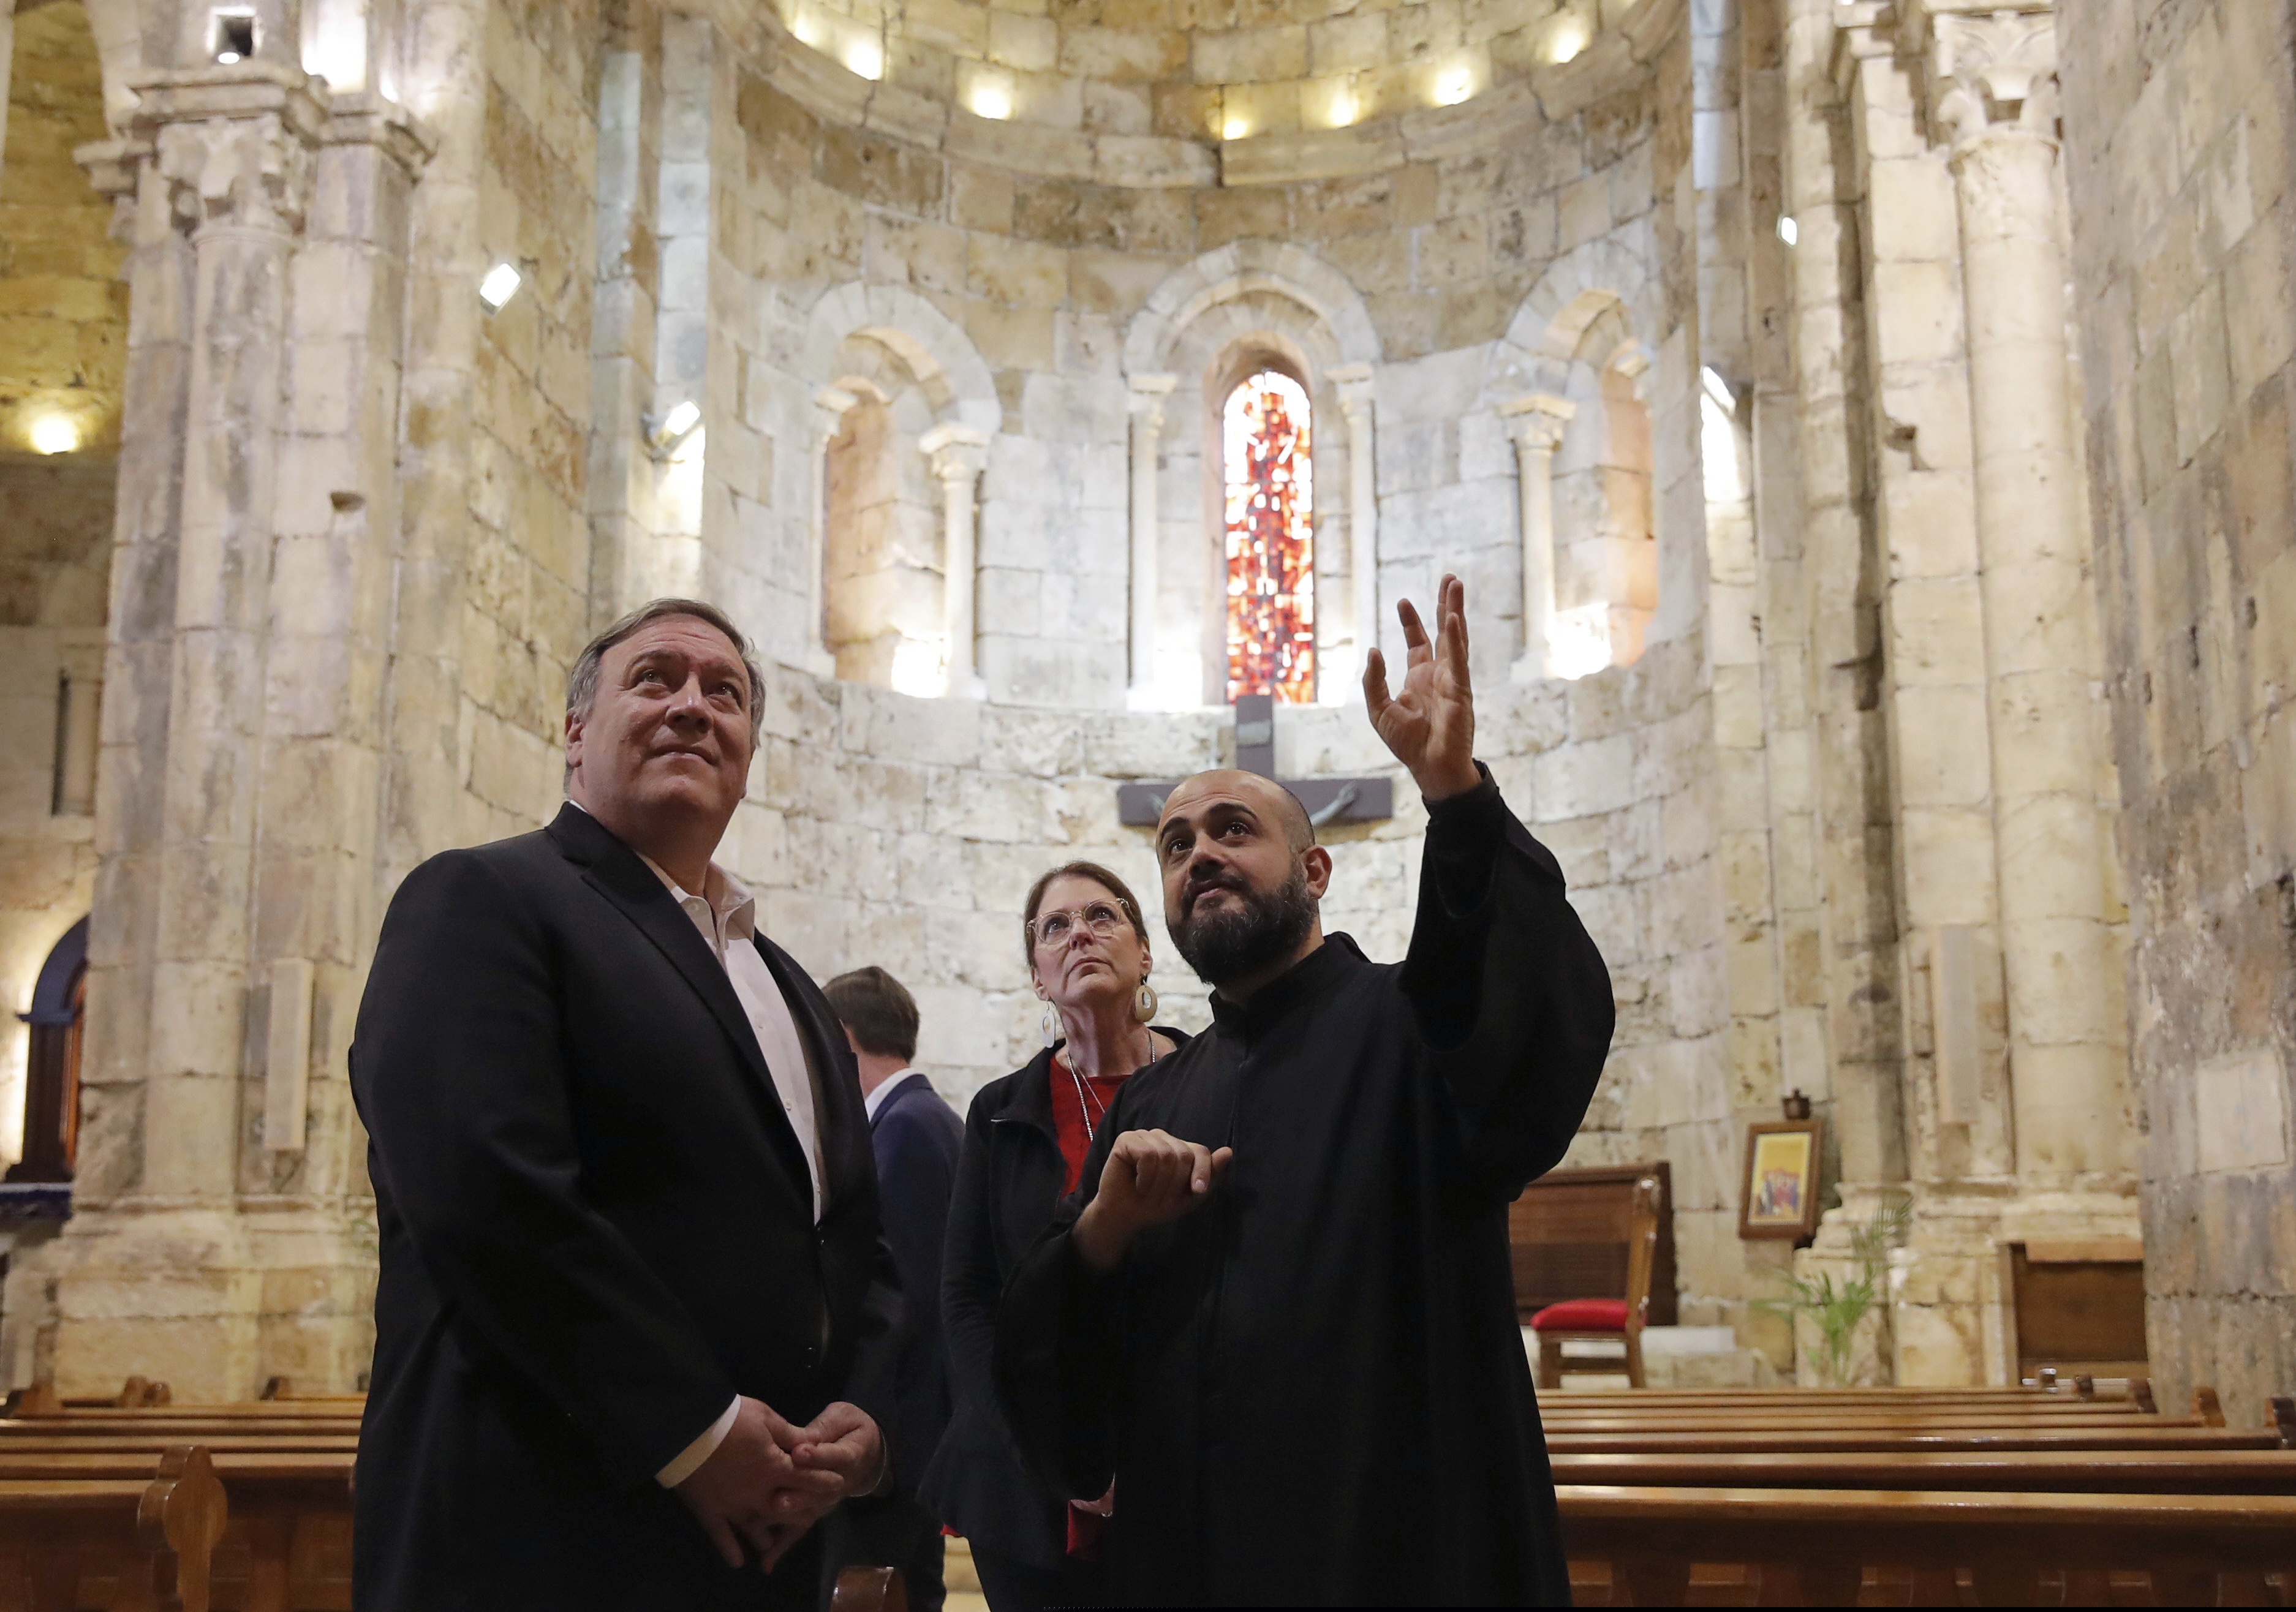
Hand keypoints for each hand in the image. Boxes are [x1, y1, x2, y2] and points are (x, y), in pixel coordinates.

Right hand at [675, 1396, 840, 1571]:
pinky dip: (728, 1549)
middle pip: (785, 1509)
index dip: (824, 1482)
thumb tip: (816, 1441)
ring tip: (770, 1543)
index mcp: (774, 1467)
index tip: (837, 1487)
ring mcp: (733, 1505)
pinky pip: (720, 1535)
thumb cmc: (730, 1418)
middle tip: (809, 1517)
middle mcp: (757, 1493)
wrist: (688, 1427)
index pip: (807, 1479)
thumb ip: (791, 1434)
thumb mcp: (766, 1418)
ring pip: (754, 1527)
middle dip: (800, 1513)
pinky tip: (737, 1562)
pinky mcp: (709, 1511)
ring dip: (764, 1536)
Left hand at [783, 1401, 885, 1522]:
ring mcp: (835, 1495)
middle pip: (825, 1486)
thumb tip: (802, 1439)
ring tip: (776, 1503)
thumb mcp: (842, 1418)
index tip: (797, 1452)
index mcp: (854, 1453)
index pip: (838, 1456)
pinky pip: (811, 1514)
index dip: (818, 1456)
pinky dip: (795, 1519)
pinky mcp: (824, 1505)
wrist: (867, 1451)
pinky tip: (776, 1516)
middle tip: (781, 1484)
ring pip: (817, 1503)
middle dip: (803, 1487)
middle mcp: (846, 1479)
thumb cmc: (849, 1427)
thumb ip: (824, 1428)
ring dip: (796, 1504)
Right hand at [1073, 1128, 1232, 1271]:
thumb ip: (1210, 1175)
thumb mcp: (1189, 1197)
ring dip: (1158, 1184)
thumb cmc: (1156, 1206)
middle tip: (1161, 1199)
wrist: (1125, 1218)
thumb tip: (1228, 1151)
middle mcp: (1164, 1138)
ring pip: (1166, 1155)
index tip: (1197, 1191)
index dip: (1202, 1172)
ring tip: (1147, 1192)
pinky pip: (1147, 1155)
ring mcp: (1145, 1136)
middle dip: (1175, 1184)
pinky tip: (1137, 1184)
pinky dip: (1145, 1177)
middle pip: (1184, 1155)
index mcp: (1180, 1148)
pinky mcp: (1127, 1139)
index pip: (1201, 1151)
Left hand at [1364, 573, 1480, 801]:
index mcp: (1420, 679)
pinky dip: (1457, 639)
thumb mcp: (1379, 710)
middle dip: (1444, 605)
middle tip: (1448, 578)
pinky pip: (1459, 660)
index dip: (1412, 622)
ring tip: (1455, 584)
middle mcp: (1439, 675)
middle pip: (1443, 632)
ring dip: (1455, 610)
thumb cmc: (1408, 744)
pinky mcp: (1461, 691)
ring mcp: (1452, 680)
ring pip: (1455, 638)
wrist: (1429, 768)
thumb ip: (1374, 681)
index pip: (1418, 643)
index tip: (1403, 601)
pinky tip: (1454, 618)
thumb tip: (1374, 650)